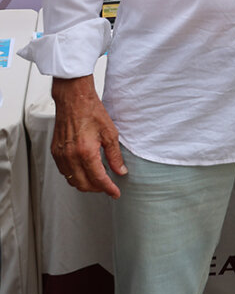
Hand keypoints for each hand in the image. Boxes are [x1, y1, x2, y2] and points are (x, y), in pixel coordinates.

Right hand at [50, 75, 126, 197]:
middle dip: (97, 189)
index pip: (98, 179)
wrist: (74, 100)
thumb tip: (120, 171)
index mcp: (85, 152)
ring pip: (72, 180)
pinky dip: (75, 176)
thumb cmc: (92, 112)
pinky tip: (85, 171)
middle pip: (83, 184)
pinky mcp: (55, 152)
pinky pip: (64, 172)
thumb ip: (114, 155)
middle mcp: (70, 156)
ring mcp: (60, 155)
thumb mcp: (110, 133)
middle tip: (109, 187)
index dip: (108, 189)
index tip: (116, 193)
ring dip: (85, 183)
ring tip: (99, 179)